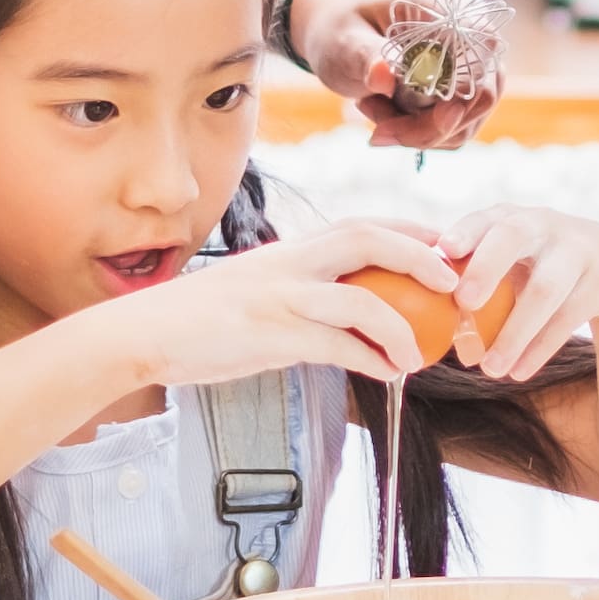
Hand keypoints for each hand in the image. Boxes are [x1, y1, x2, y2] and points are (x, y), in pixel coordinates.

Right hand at [94, 218, 448, 395]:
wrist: (147, 333)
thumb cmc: (201, 319)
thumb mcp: (258, 293)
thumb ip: (301, 297)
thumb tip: (343, 321)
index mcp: (289, 251)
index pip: (359, 225)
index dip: (407, 231)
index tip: (442, 246)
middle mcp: (290, 264)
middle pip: (368, 240)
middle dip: (418, 256)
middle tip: (452, 283)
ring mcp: (281, 298)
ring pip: (362, 300)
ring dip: (401, 328)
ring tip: (420, 354)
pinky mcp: (272, 335)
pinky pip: (337, 346)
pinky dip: (370, 360)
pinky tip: (387, 374)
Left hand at [292, 0, 500, 149]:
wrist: (342, 36)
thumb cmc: (344, 30)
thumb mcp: (345, 39)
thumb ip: (366, 55)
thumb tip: (383, 76)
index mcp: (451, 14)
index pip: (478, 67)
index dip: (457, 103)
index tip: (418, 125)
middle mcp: (474, 40)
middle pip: (478, 101)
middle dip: (425, 127)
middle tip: (377, 129)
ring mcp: (474, 70)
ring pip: (462, 125)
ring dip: (414, 131)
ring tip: (371, 105)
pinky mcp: (463, 96)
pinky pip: (450, 131)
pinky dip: (415, 133)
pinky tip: (383, 111)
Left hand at [433, 203, 598, 381]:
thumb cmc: (545, 261)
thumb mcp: (517, 255)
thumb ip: (475, 274)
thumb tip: (419, 317)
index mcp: (513, 218)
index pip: (486, 218)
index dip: (465, 231)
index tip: (443, 250)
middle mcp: (544, 226)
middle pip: (513, 237)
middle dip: (487, 267)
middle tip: (464, 301)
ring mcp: (576, 252)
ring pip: (545, 290)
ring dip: (515, 331)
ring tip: (490, 369)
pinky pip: (568, 319)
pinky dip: (540, 348)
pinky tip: (519, 371)